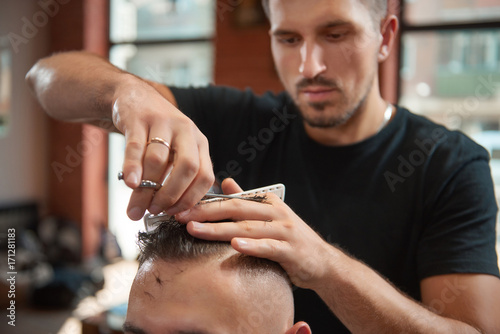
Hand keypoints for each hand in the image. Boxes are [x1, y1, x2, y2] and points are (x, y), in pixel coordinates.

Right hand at [113, 77, 213, 219]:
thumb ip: (172, 178)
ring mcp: (164, 122)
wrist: (135, 97)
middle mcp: (186, 131)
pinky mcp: (139, 118)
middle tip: (156, 211)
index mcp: (199, 143)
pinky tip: (129, 184)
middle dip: (172, 195)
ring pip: (159, 160)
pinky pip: (136, 147)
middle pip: (187, 167)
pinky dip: (132, 167)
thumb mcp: (174, 151)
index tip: (175, 215)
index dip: (191, 199)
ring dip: (148, 187)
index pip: (205, 175)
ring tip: (137, 207)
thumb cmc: (156, 134)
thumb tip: (160, 213)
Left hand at [175, 179, 331, 288]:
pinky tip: (234, 246)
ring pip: (247, 228)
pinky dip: (251, 246)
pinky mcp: (291, 250)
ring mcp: (284, 231)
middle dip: (206, 212)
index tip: (182, 206)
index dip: (206, 203)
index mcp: (268, 202)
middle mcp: (276, 213)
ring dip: (219, 229)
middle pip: (236, 209)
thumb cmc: (291, 239)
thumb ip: (248, 200)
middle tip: (181, 216)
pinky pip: (268, 247)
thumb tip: (226, 182)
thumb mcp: (270, 215)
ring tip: (196, 230)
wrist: (322, 262)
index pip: (233, 200)